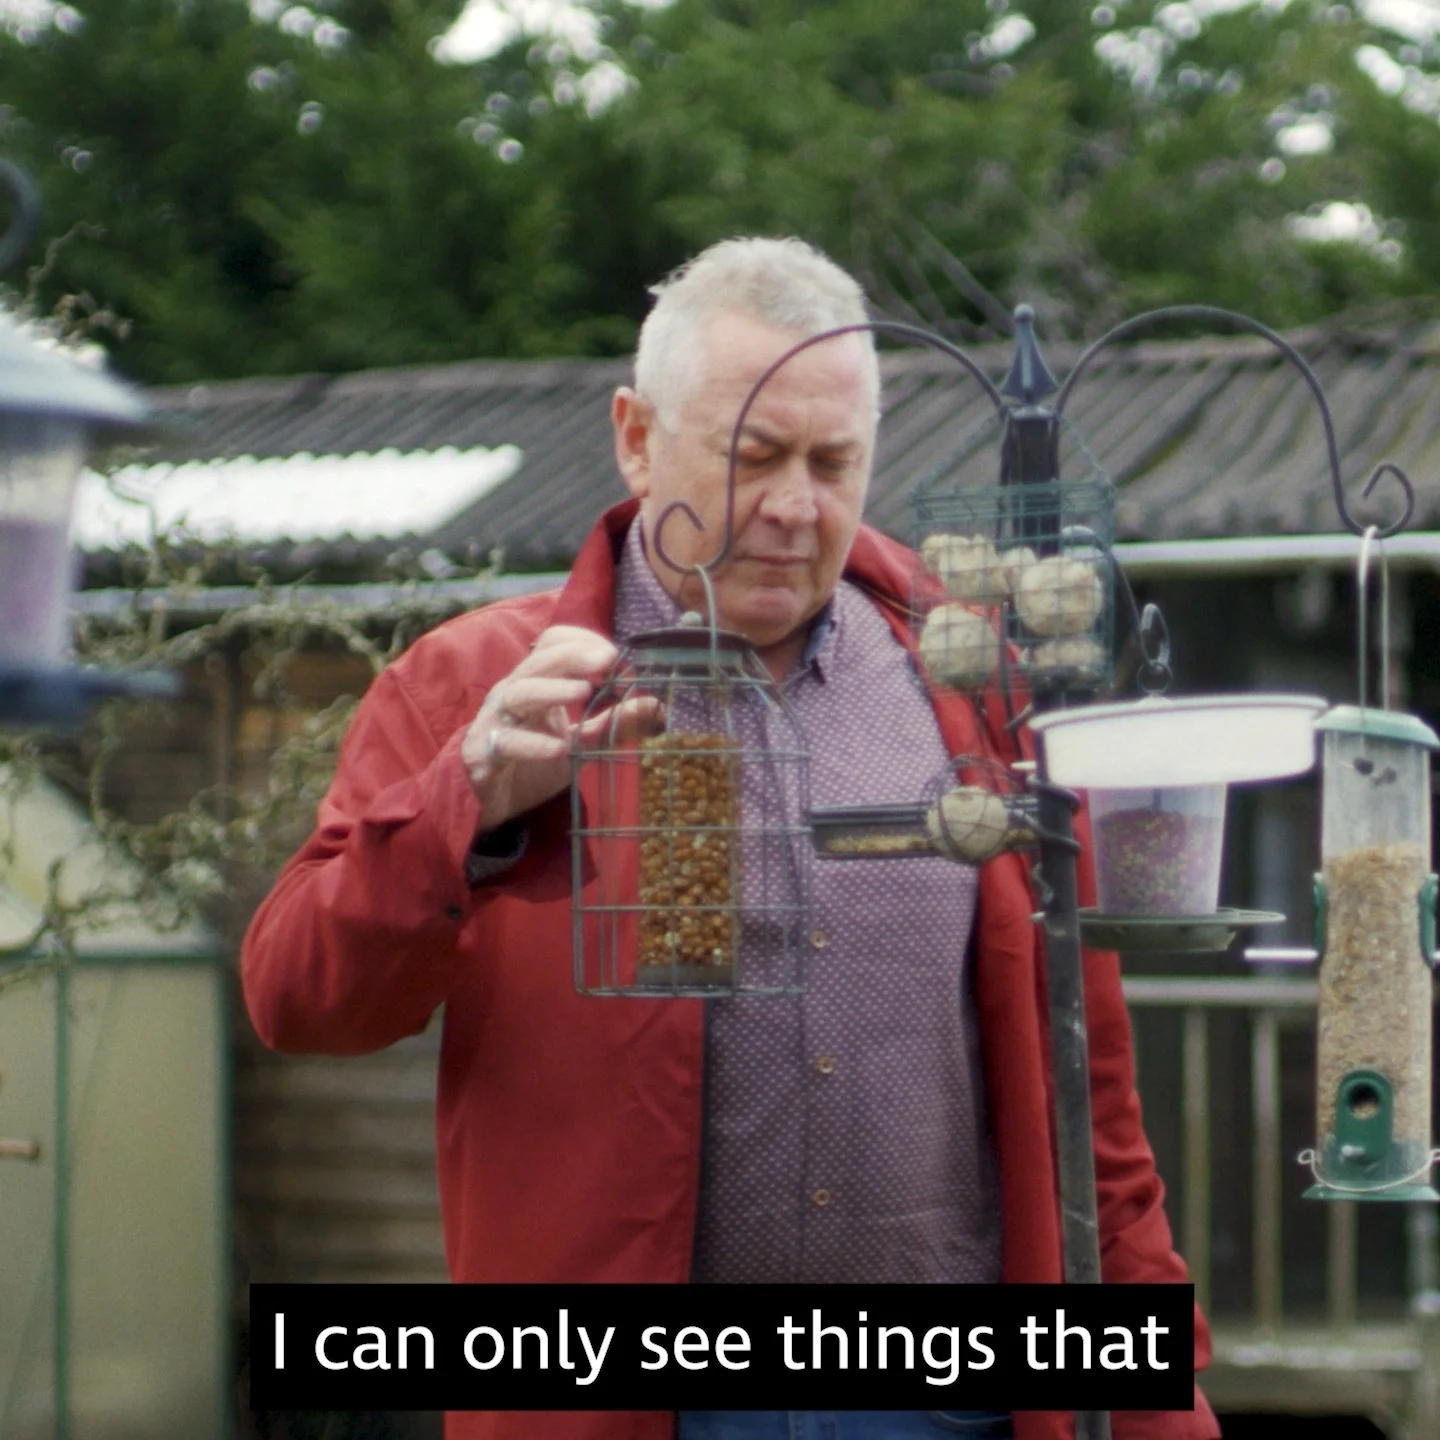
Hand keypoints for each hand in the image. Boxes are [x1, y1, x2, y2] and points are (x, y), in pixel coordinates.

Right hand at [461, 625, 660, 828]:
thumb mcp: (579, 744)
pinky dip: (532, 744)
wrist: (485, 801)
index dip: (581, 642)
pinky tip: (558, 748)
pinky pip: (506, 742)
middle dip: (573, 657)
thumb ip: (612, 725)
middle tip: (608, 661)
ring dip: (552, 690)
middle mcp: (513, 693)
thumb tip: (654, 705)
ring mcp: (496, 721)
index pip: (551, 643)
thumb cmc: (531, 762)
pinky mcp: (484, 753)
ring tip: (583, 692)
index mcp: (535, 682)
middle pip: (538, 662)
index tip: (614, 657)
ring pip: (519, 694)